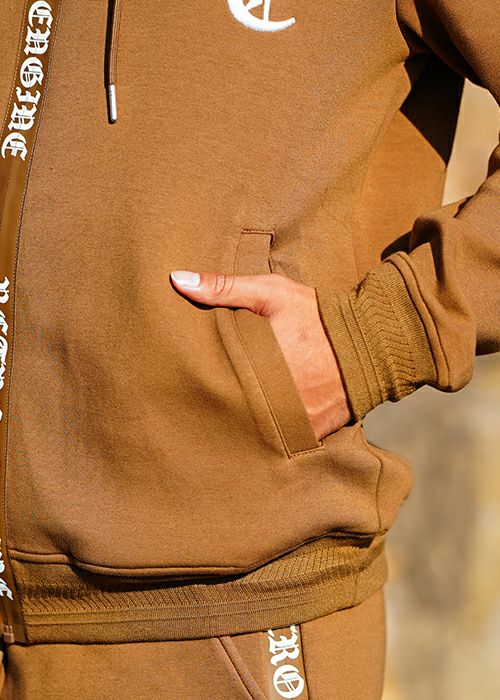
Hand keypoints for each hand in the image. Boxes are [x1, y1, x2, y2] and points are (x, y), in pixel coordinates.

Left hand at [170, 270, 352, 440]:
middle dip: (220, 407)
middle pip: (233, 412)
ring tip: (232, 417)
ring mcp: (296, 421)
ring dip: (245, 424)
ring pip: (256, 432)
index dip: (201, 384)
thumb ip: (224, 287)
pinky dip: (273, 436)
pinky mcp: (314, 433)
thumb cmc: (316, 314)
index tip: (191, 382)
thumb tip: (176, 279)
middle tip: (202, 405)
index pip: (215, 383)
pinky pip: (285, 442)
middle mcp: (276, 398)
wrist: (371, 341)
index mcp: (259, 364)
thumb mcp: (271, 293)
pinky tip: (260, 428)